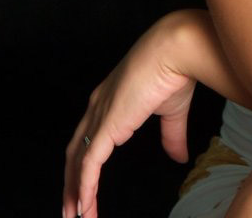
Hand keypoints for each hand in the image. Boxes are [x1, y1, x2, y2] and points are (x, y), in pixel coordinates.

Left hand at [63, 13, 196, 217]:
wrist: (177, 51)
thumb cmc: (175, 70)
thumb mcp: (172, 110)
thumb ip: (171, 136)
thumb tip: (179, 158)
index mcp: (110, 100)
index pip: (89, 139)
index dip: (83, 165)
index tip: (84, 189)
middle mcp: (98, 107)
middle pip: (75, 153)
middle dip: (71, 184)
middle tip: (72, 211)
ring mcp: (100, 116)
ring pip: (77, 161)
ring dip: (74, 192)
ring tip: (76, 216)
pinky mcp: (108, 124)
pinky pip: (89, 163)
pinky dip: (84, 186)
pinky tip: (84, 206)